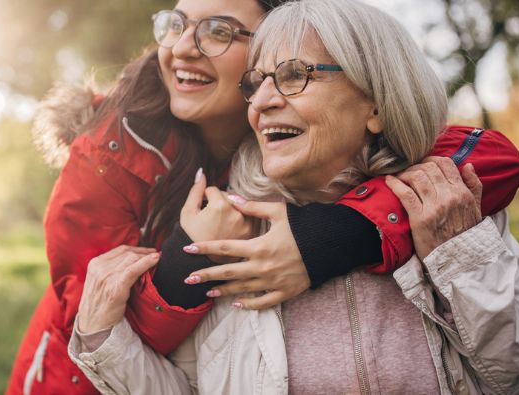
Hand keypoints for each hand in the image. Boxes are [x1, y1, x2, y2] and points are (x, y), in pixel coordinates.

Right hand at [77, 246, 159, 332]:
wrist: (93, 325)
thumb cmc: (98, 306)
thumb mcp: (99, 283)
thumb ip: (109, 271)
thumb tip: (130, 263)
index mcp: (94, 264)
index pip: (120, 250)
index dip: (136, 249)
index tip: (147, 251)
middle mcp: (99, 267)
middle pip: (127, 253)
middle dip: (144, 252)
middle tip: (156, 254)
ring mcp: (107, 276)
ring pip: (131, 259)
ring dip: (147, 257)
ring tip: (158, 257)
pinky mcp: (116, 286)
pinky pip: (133, 269)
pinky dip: (146, 262)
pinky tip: (156, 260)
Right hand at [180, 168, 253, 261]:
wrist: (202, 263)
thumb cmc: (192, 237)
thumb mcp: (187, 213)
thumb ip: (195, 191)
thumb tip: (201, 172)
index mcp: (220, 206)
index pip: (215, 190)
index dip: (206, 198)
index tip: (203, 209)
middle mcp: (237, 213)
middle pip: (229, 196)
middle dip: (220, 203)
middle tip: (212, 218)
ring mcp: (247, 223)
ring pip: (240, 205)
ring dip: (232, 209)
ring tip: (222, 222)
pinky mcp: (253, 232)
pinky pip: (248, 216)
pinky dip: (241, 218)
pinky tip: (231, 228)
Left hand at [183, 200, 310, 309]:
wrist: (331, 246)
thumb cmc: (304, 227)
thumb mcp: (279, 212)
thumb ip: (253, 206)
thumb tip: (231, 198)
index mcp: (259, 247)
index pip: (224, 248)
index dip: (204, 248)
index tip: (187, 249)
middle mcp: (262, 267)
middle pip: (227, 272)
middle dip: (205, 276)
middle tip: (187, 280)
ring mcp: (273, 281)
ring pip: (242, 289)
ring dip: (223, 291)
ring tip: (207, 293)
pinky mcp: (285, 292)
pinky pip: (263, 302)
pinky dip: (248, 305)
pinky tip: (236, 304)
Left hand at [385, 156, 481, 259]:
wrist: (457, 259)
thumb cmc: (464, 233)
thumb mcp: (476, 208)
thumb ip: (474, 186)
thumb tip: (466, 165)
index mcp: (462, 192)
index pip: (445, 164)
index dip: (430, 159)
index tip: (421, 163)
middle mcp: (450, 196)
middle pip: (428, 168)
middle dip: (415, 166)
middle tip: (407, 170)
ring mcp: (434, 207)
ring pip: (416, 177)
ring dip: (404, 173)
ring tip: (399, 176)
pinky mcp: (420, 218)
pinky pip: (405, 193)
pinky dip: (395, 183)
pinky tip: (388, 181)